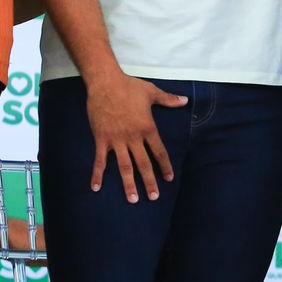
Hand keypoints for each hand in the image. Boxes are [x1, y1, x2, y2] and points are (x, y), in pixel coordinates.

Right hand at [85, 72, 186, 202]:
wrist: (105, 83)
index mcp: (148, 128)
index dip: (165, 166)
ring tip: (133, 199)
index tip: (169, 178)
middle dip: (149, 181)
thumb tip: (185, 101)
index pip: (159, 152)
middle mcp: (133, 137)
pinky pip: (100, 160)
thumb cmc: (129, 86)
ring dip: (128, 183)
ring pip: (124, 166)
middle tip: (154, 197)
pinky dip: (97, 174)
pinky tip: (96, 187)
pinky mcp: (101, 139)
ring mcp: (117, 140)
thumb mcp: (152, 92)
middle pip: (143, 164)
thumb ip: (168, 100)